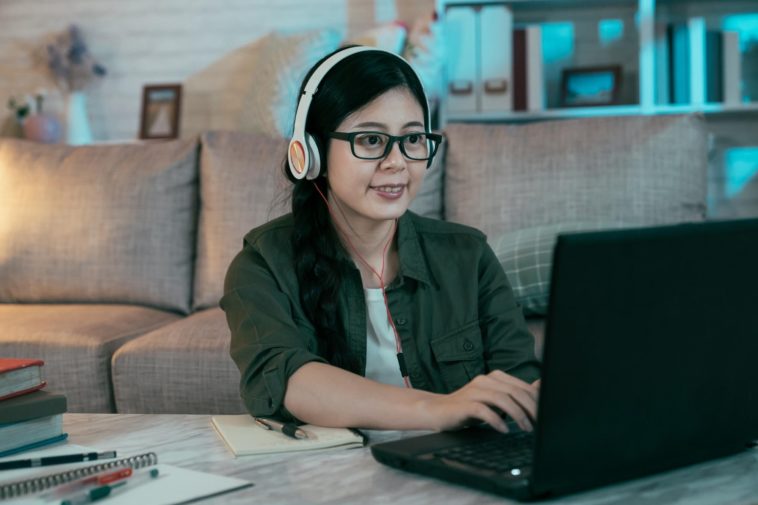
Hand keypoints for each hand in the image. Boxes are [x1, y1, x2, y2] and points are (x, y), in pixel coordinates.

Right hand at [418, 370, 538, 433]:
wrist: (438, 411)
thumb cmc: (469, 407)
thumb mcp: (496, 400)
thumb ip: (516, 393)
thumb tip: (541, 385)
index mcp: (495, 377)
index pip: (522, 387)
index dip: (536, 402)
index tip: (545, 417)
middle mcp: (485, 380)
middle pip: (515, 392)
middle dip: (531, 409)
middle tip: (539, 425)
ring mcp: (474, 391)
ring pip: (502, 399)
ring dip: (518, 415)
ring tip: (526, 429)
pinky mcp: (464, 404)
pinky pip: (484, 410)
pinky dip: (496, 421)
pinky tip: (504, 430)